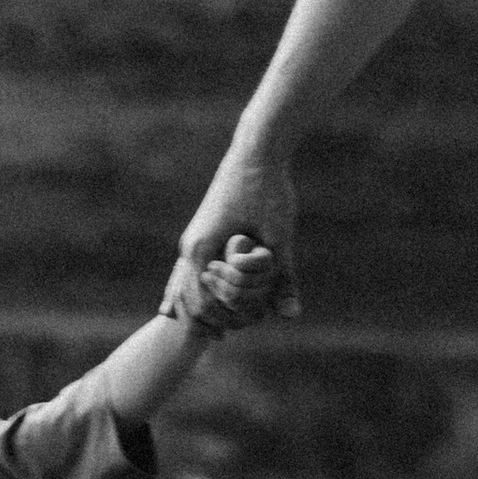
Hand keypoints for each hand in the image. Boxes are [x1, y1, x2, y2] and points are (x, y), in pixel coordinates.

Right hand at [167, 144, 300, 325]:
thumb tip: (290, 315)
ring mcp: (193, 240)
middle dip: (215, 317)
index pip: (201, 306)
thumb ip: (281, 279)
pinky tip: (219, 299)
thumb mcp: (279, 239)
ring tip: (231, 319)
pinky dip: (204, 290)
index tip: (246, 325)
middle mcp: (190, 247)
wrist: (255, 152)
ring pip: (187, 288)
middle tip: (238, 327)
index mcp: (201, 250)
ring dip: (209, 305)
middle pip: (190, 301)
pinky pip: (193, 272)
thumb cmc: (268, 191)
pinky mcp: (202, 234)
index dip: (224, 321)